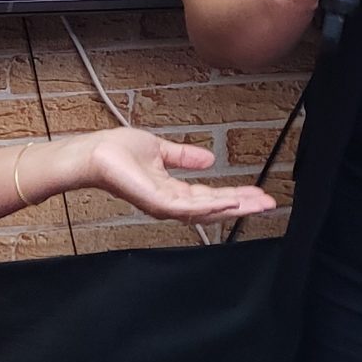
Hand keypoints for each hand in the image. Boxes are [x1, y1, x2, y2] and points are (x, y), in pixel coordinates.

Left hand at [72, 129, 275, 224]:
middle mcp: (170, 203)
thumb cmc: (116, 153)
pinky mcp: (156, 202)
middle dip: (242, 205)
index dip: (236, 195)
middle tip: (269, 204)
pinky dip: (210, 206)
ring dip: (234, 206)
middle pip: (214, 208)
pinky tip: (229, 201)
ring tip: (258, 203)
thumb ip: (184, 157)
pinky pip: (188, 207)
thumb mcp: (161, 150)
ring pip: (206, 211)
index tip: (258, 194)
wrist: (93, 154)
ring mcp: (164, 205)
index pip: (211, 196)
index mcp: (173, 191)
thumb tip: (208, 159)